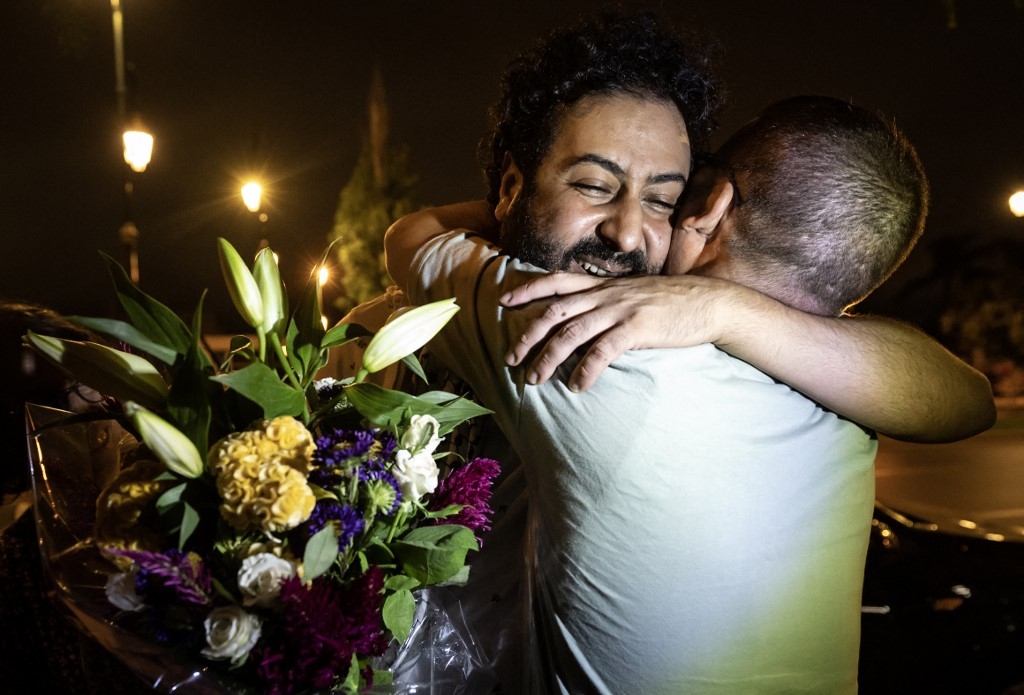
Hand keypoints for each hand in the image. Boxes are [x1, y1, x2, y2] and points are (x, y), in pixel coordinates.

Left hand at [500, 272, 733, 390]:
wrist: (711, 302)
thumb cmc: (674, 303)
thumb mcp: (635, 294)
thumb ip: (609, 302)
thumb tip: (587, 316)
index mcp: (605, 285)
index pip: (558, 282)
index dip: (529, 289)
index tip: (504, 300)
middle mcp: (607, 294)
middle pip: (556, 310)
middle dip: (528, 334)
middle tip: (511, 357)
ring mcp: (622, 309)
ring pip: (572, 332)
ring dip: (548, 357)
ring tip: (535, 379)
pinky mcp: (638, 328)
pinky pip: (603, 351)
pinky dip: (586, 369)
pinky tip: (577, 386)